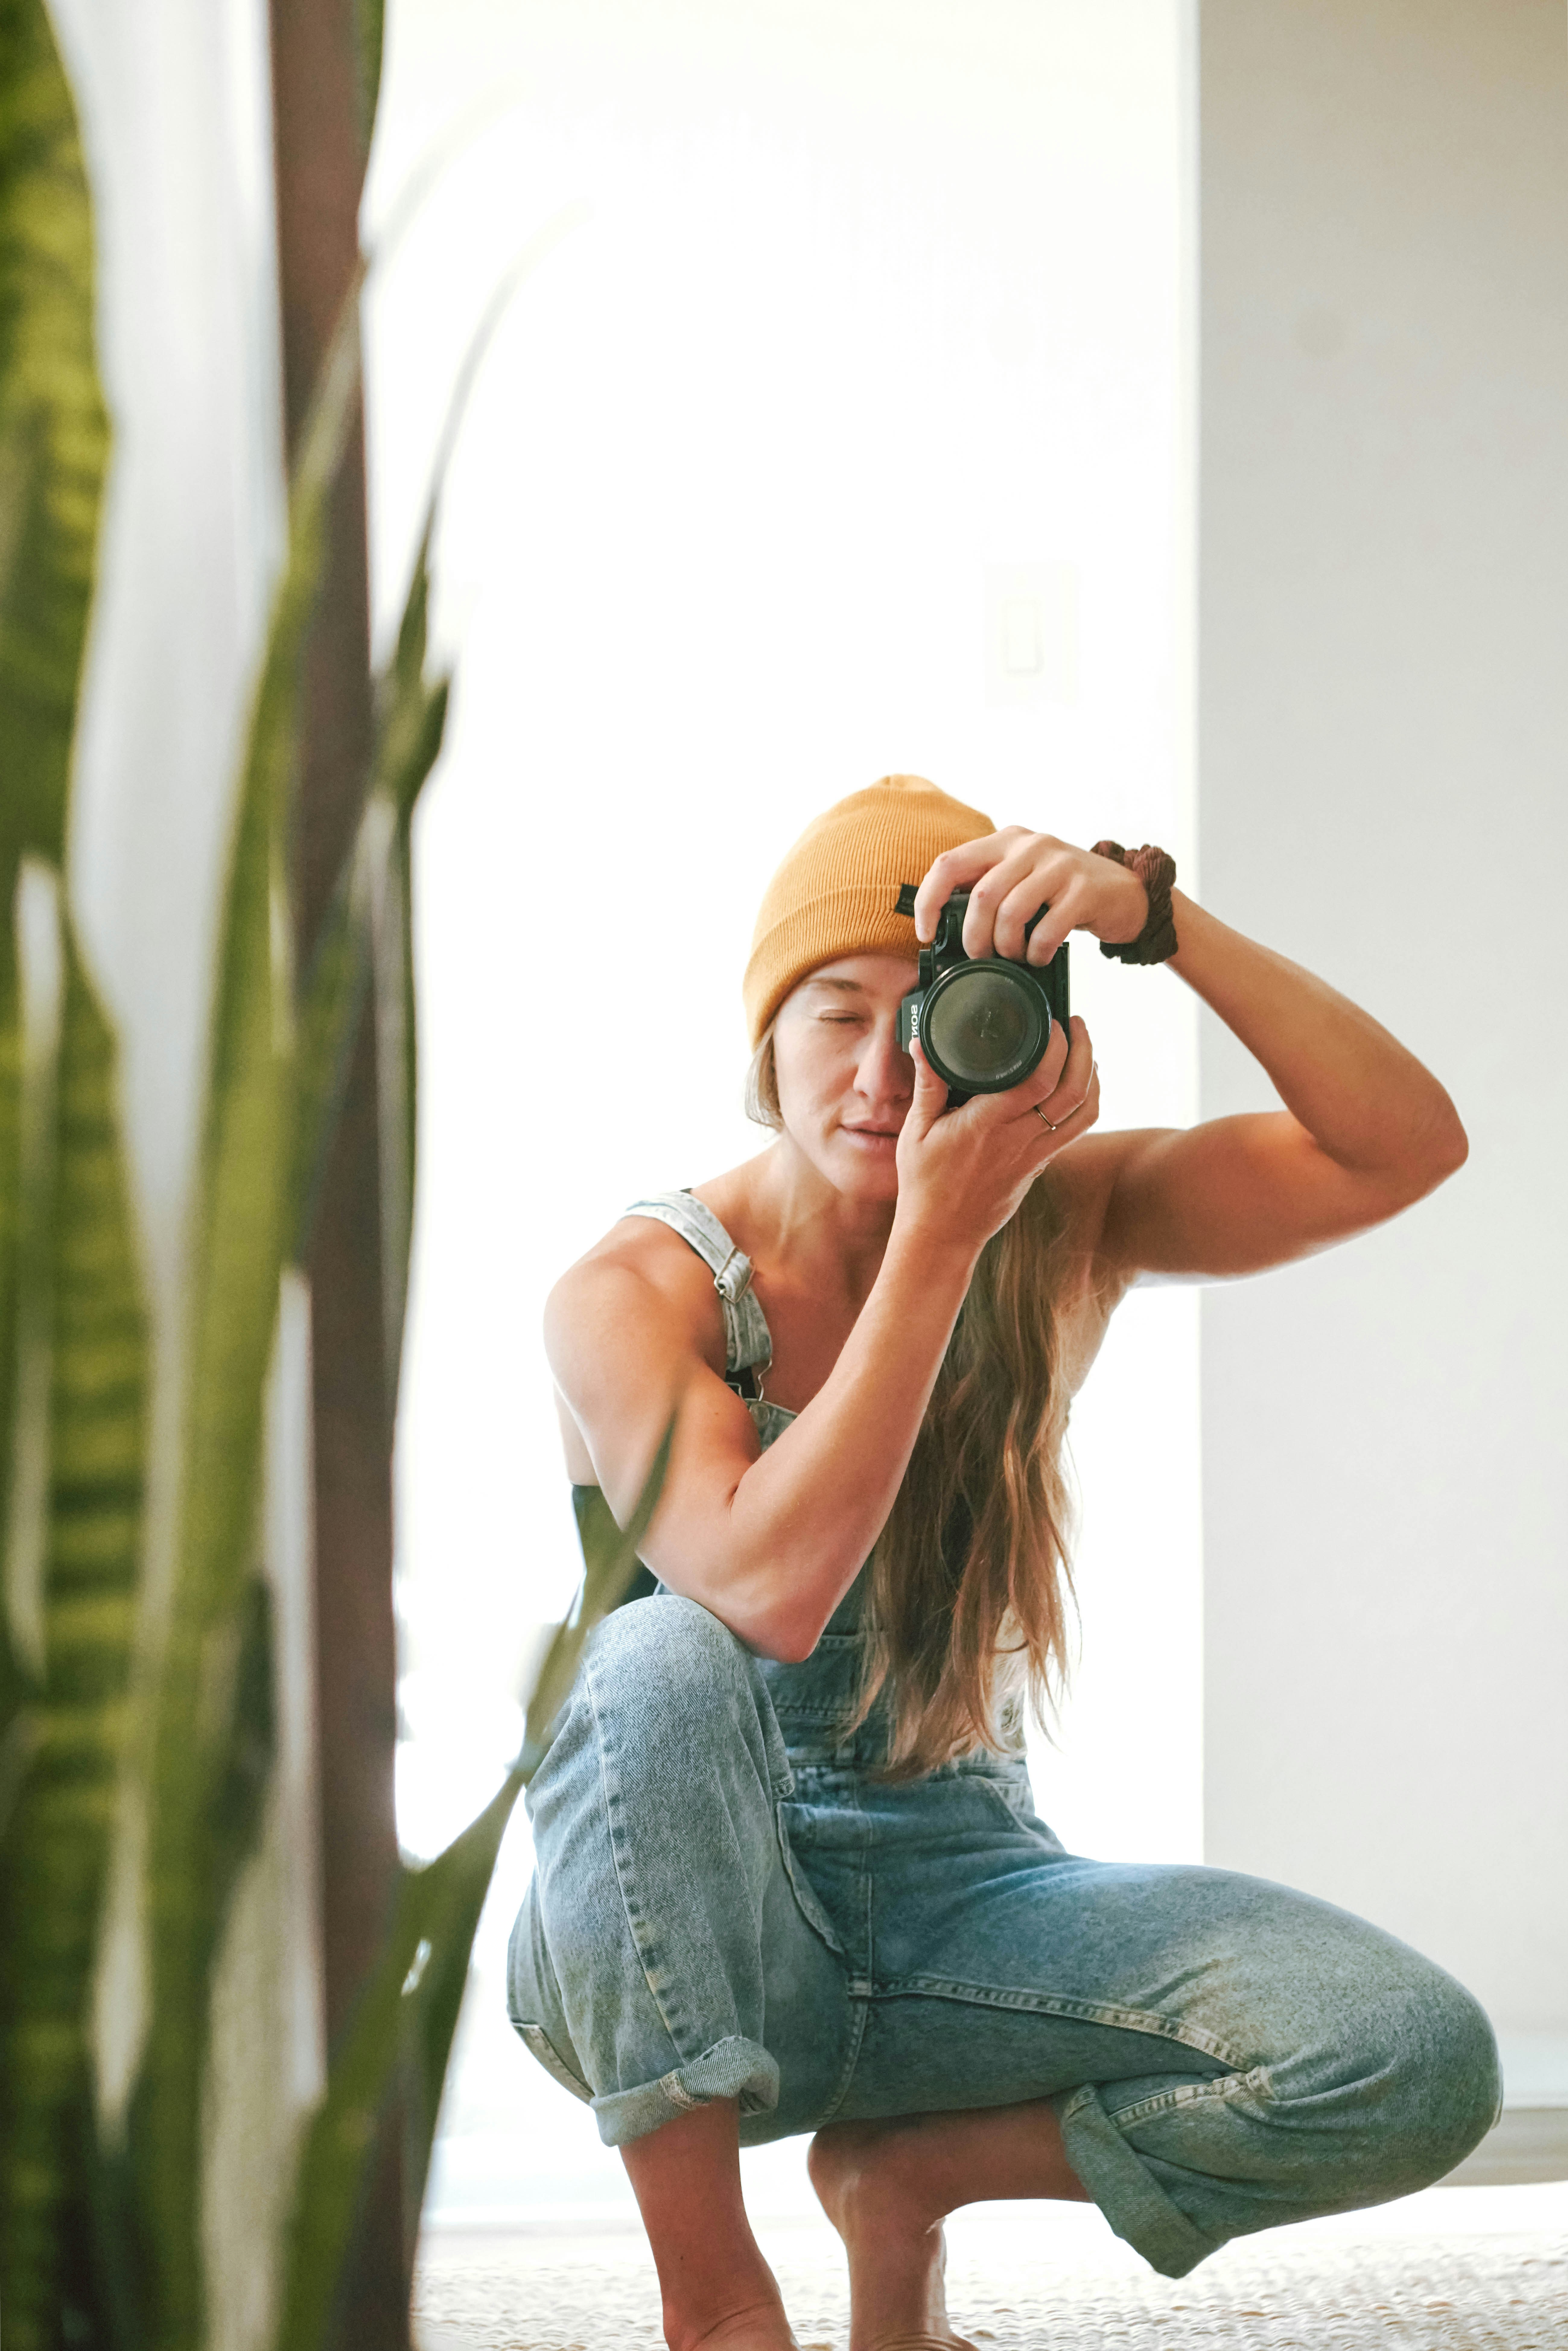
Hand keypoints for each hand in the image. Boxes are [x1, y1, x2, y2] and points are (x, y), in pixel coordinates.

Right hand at [893, 1016, 1100, 1255]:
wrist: (942, 1235)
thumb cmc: (925, 1184)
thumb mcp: (916, 1131)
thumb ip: (927, 1085)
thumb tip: (921, 1044)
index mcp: (988, 1125)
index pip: (1038, 1081)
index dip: (1055, 1048)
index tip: (1053, 1023)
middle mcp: (1019, 1140)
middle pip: (1073, 1092)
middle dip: (1083, 1051)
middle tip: (1077, 1024)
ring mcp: (1035, 1156)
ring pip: (1084, 1114)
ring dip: (1093, 1077)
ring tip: (1085, 1050)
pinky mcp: (1039, 1167)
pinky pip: (1075, 1131)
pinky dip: (1086, 1103)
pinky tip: (1078, 1085)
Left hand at [912, 827, 1145, 963]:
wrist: (1127, 893)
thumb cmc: (1065, 893)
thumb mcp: (1023, 878)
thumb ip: (990, 889)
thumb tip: (944, 925)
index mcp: (1006, 841)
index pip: (949, 863)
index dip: (929, 901)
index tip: (927, 933)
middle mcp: (1030, 845)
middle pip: (981, 895)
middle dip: (974, 937)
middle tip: (981, 957)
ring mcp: (1059, 865)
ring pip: (1010, 912)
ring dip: (1006, 947)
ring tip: (1014, 957)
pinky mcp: (1084, 889)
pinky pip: (1047, 929)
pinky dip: (1037, 951)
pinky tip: (1039, 956)